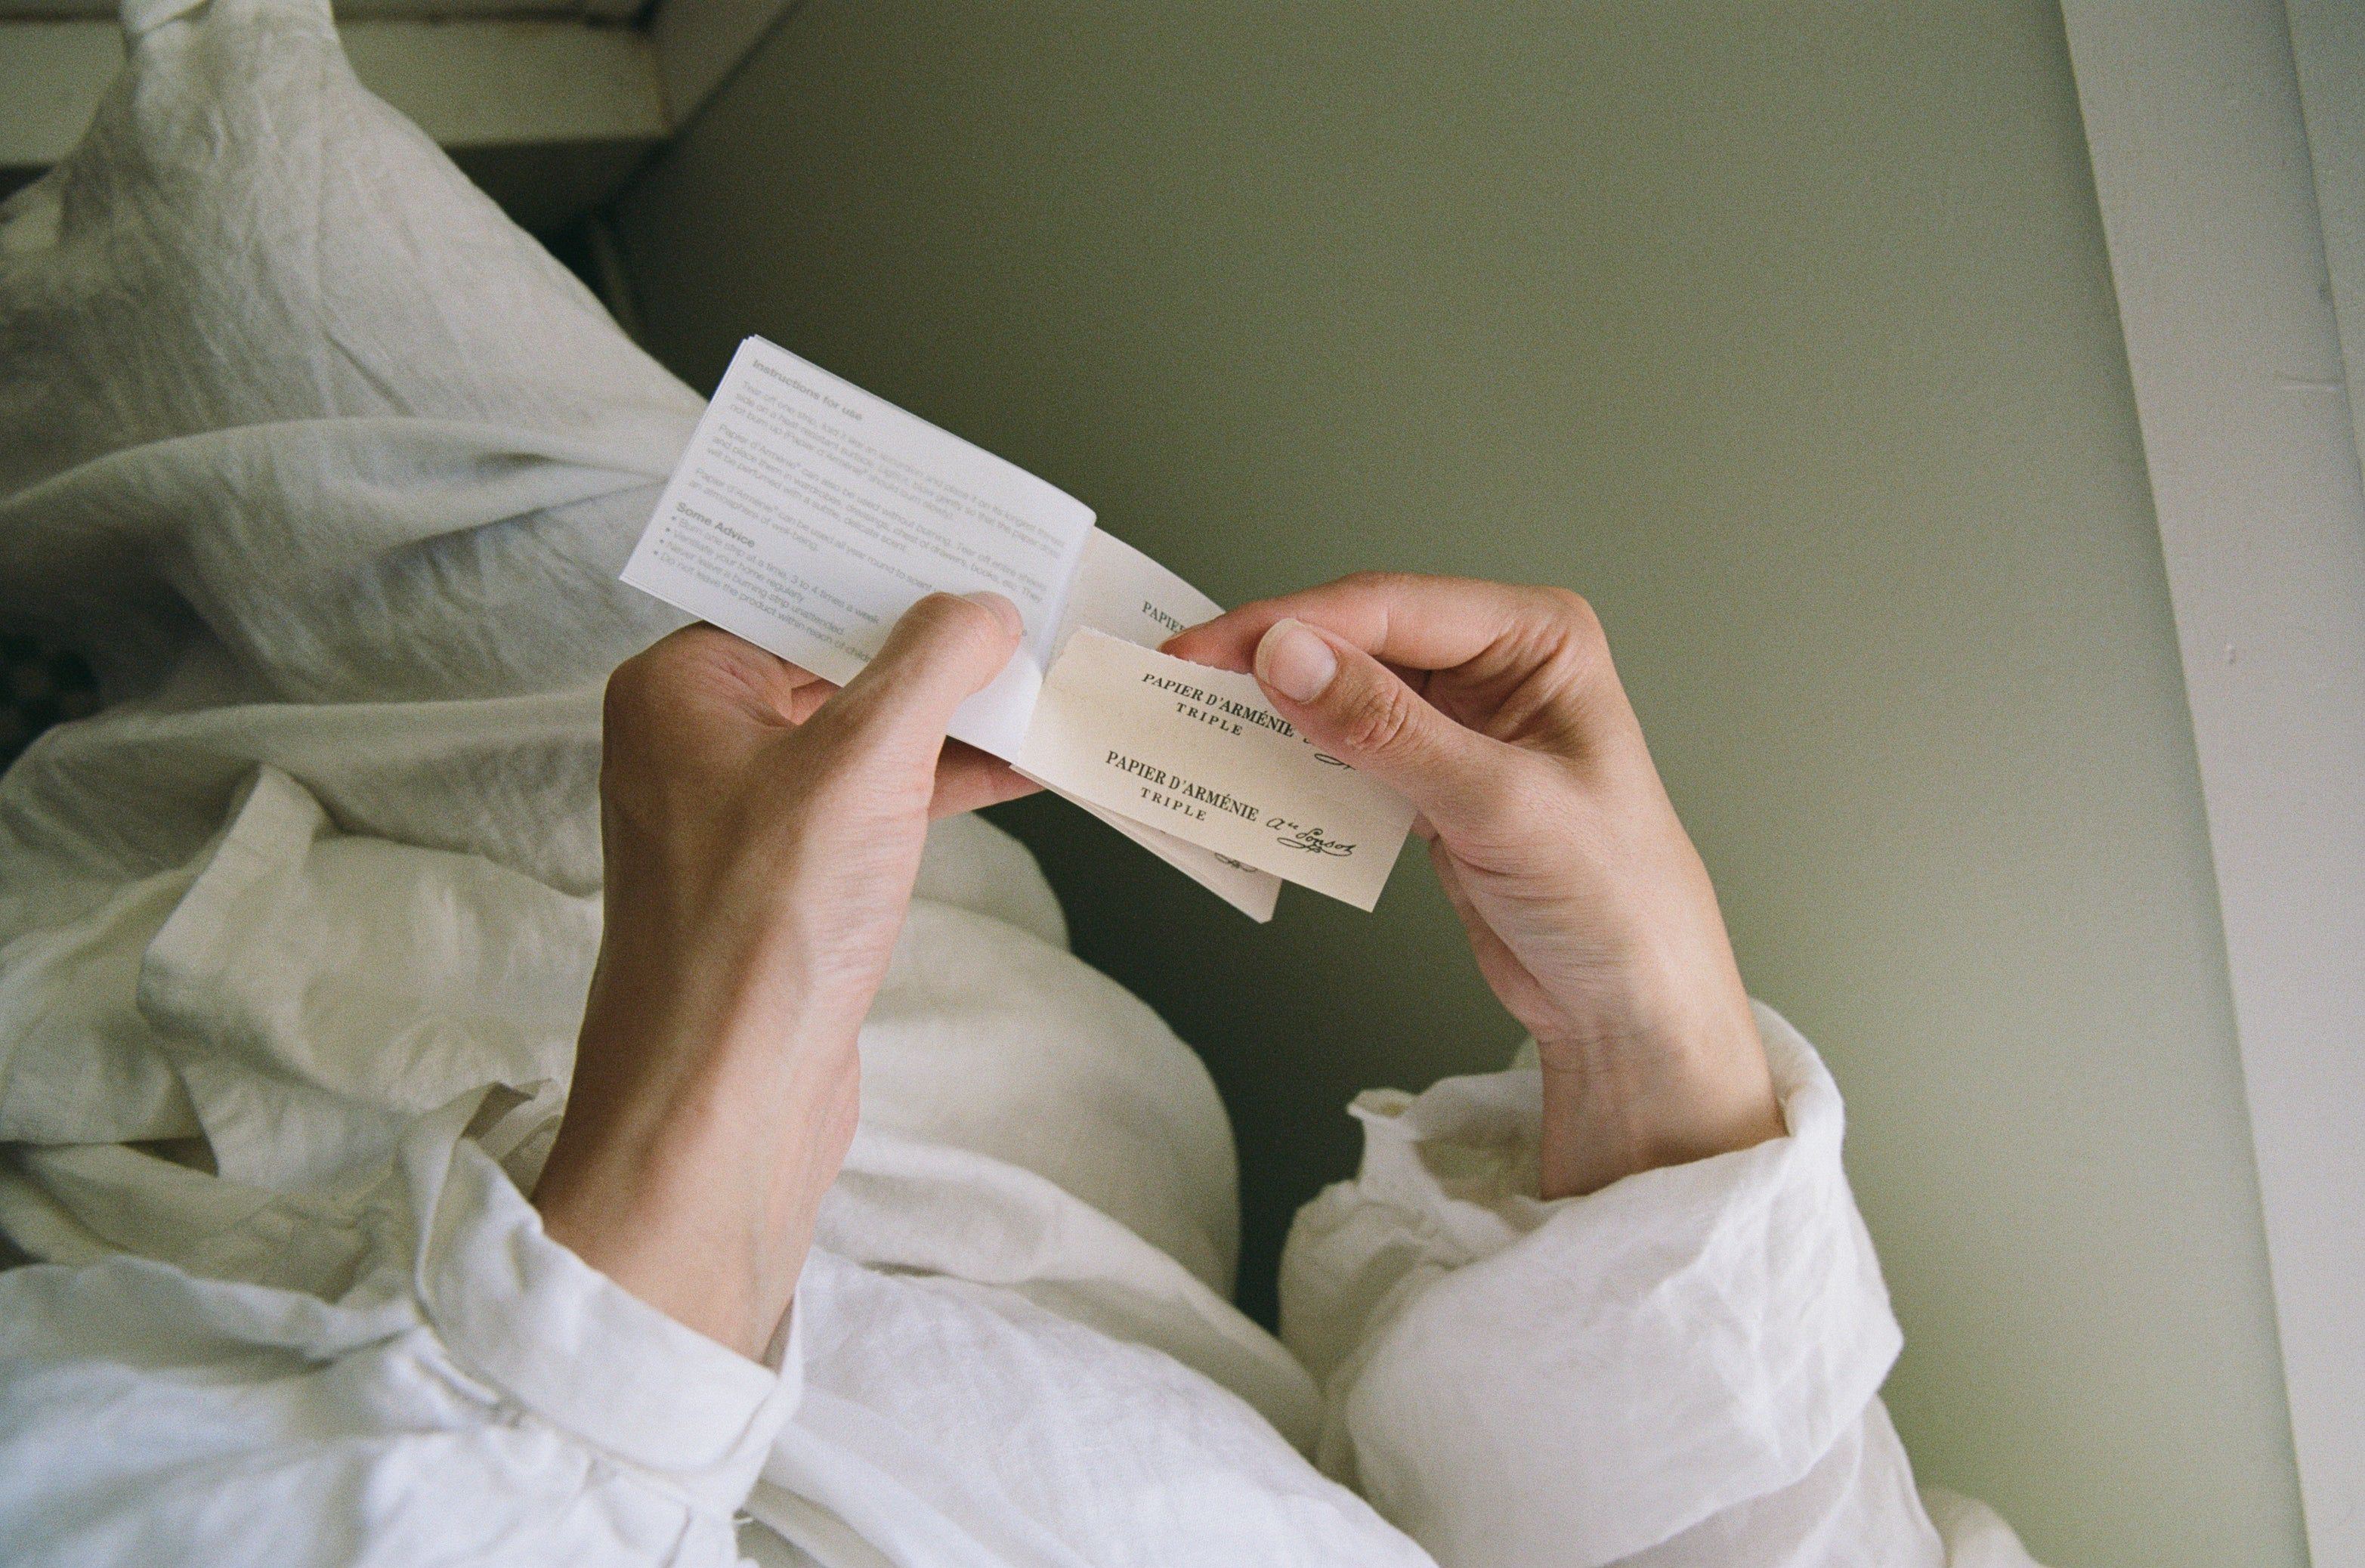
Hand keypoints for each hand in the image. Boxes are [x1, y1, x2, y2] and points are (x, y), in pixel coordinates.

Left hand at [533, 593, 1033, 1356]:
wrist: (725, 1107)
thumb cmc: (755, 938)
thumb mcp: (860, 764)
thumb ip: (928, 666)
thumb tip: (980, 610)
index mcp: (678, 691)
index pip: (793, 592)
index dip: (886, 568)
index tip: (971, 542)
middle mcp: (698, 744)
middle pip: (835, 659)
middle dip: (933, 643)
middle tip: (1026, 605)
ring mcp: (746, 817)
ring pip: (865, 735)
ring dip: (952, 717)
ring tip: (1044, 684)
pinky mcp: (793, 882)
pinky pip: (878, 803)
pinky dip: (943, 783)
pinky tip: (1021, 767)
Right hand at [1166, 573, 1781, 1197]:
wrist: (1629, 1006)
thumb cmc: (1615, 899)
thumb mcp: (1497, 806)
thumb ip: (1387, 730)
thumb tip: (1290, 659)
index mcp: (1539, 638)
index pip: (1393, 607)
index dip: (1294, 624)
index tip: (1212, 651)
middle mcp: (1500, 664)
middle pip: (1359, 637)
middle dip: (1272, 659)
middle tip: (1180, 678)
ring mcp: (1462, 721)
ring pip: (1343, 691)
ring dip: (1275, 709)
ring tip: (1197, 718)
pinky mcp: (1431, 776)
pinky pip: (1346, 749)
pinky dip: (1296, 759)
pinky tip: (1249, 767)